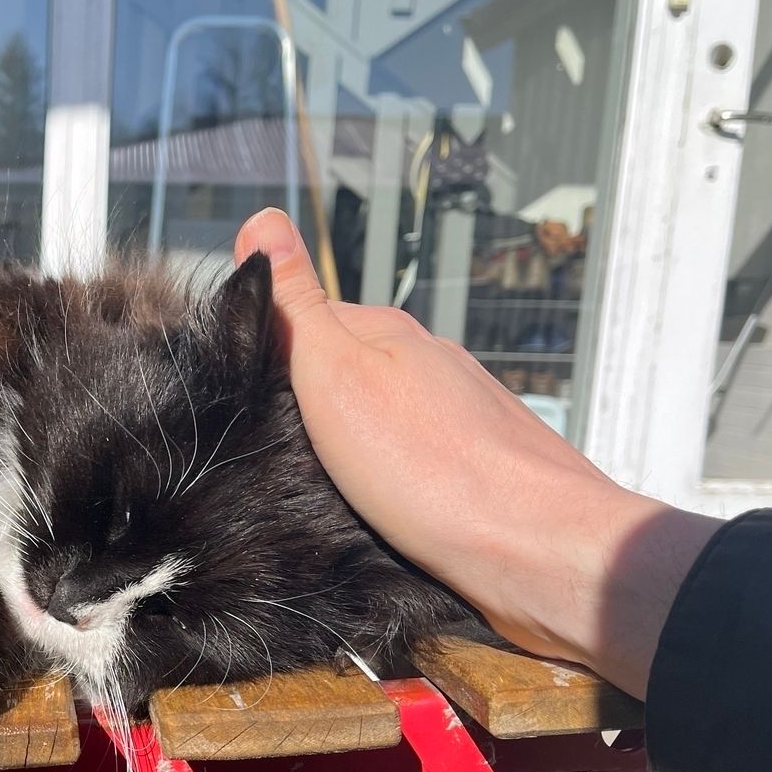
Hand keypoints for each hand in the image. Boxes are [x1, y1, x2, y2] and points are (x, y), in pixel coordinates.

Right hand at [235, 208, 719, 698]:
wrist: (535, 553)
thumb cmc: (432, 469)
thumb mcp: (336, 375)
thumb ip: (298, 306)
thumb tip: (260, 219)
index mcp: (388, 335)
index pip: (301, 324)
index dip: (261, 361)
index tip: (236, 405)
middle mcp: (428, 367)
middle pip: (339, 378)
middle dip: (302, 413)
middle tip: (269, 462)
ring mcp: (457, 419)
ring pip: (375, 427)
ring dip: (344, 456)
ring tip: (319, 497)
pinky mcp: (475, 474)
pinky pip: (408, 470)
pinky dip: (383, 489)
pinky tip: (373, 519)